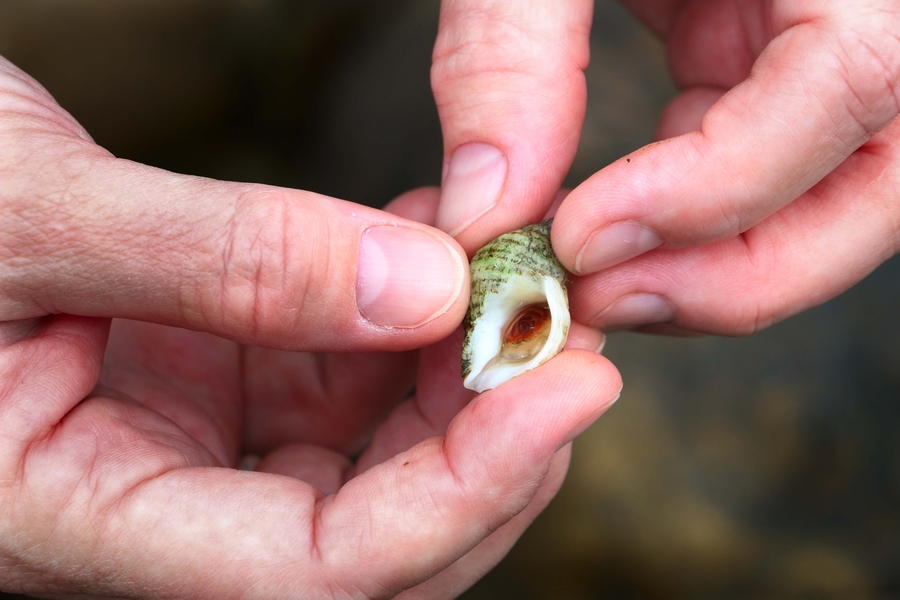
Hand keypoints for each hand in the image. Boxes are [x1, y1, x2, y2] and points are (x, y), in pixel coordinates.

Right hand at [0, 57, 620, 597]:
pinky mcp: (219, 376)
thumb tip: (422, 288)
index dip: (458, 497)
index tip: (568, 390)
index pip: (311, 575)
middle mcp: (152, 505)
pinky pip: (347, 374)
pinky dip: (411, 319)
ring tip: (519, 275)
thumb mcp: (27, 215)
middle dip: (489, 448)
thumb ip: (223, 261)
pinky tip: (448, 246)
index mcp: (74, 521)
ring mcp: (192, 444)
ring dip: (462, 377)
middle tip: (567, 333)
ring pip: (374, 458)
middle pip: (372, 540)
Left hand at [432, 0, 899, 334]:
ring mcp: (837, 51)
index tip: (579, 239)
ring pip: (832, 208)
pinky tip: (608, 222)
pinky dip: (687, 226)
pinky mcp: (781, 75)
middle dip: (738, 274)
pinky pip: (768, 180)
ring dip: (714, 270)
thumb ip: (508, 55)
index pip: (844, 88)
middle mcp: (871, 9)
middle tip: (602, 302)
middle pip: (876, 190)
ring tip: (596, 283)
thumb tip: (483, 215)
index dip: (716, 189)